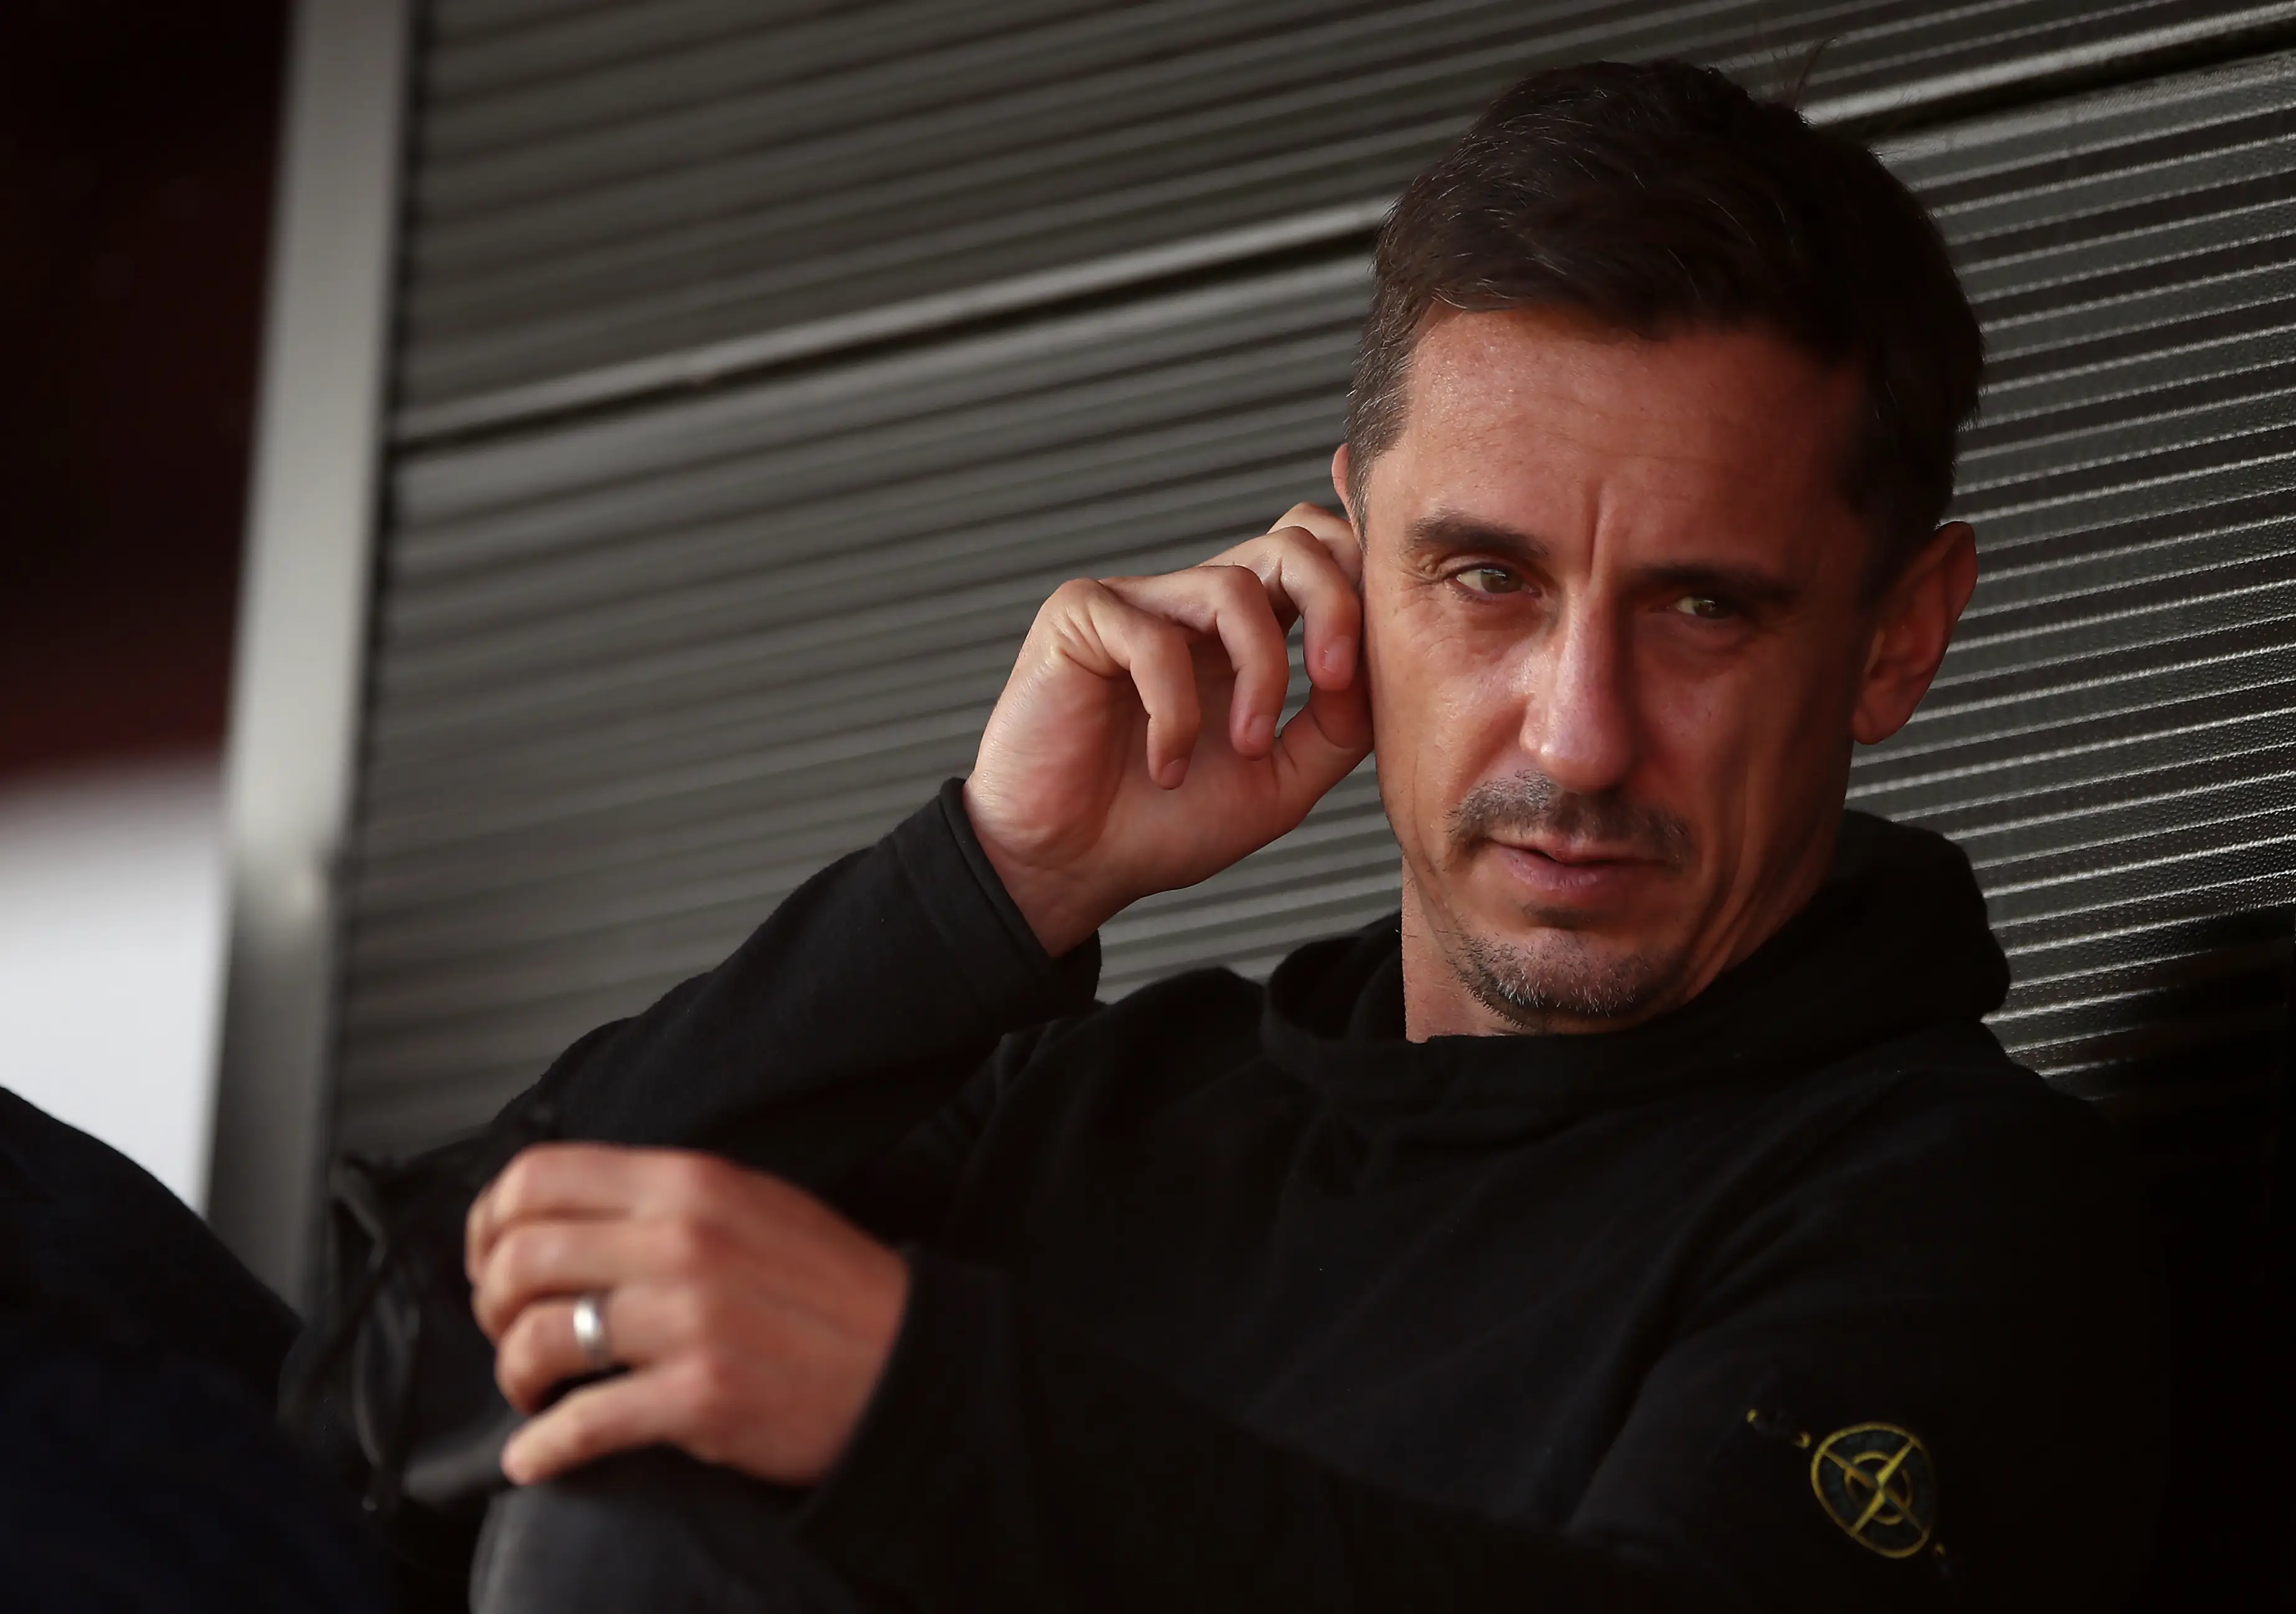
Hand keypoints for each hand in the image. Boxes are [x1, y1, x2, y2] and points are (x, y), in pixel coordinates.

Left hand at [465, 1143, 908, 1486]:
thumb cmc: (832, 1292)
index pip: (538, 1177)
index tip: (490, 1261)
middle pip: (520, 1257)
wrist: (909, 1364)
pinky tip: (534, 1457)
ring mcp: (689, 1319)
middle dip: (492, 1306)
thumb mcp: (753, 1204)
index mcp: (690, 1183)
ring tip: (534, 1391)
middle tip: (512, 1333)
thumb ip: (664, 1199)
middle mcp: (682, 1240)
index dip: (488, 1224)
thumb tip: (569, 1216)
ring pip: (537, 1338)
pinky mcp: (698, 1396)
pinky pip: (579, 1424)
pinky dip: (540, 1448)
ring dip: (514, 1375)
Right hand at [966, 505, 1373, 953]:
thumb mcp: (1279, 784)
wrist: (1070, 869)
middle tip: (1333, 681)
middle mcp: (1193, 605)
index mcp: (1243, 632)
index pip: (1316, 554)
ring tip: (1244, 747)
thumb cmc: (1162, 826)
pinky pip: (1155, 639)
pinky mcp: (1080, 617)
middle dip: (1334, 602)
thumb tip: (1378, 669)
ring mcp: (1137, 603)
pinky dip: (1178, 713)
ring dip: (1260, 674)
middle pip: (1290, 540)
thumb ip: (1336, 726)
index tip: (1371, 659)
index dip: (1359, 576)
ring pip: (1232, 588)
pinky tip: (1168, 765)